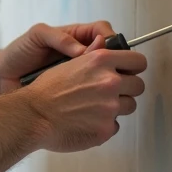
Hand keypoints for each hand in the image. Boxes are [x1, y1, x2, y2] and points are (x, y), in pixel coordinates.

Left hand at [0, 20, 116, 93]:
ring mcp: (80, 75)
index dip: (111, 39)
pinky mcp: (76, 93)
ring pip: (106, 77)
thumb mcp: (37, 36)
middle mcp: (82, 56)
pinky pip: (94, 94)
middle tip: (110, 70)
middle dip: (115, 62)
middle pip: (112, 56)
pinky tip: (90, 99)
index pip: (103, 32)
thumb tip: (83, 50)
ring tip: (99, 86)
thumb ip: (59, 38)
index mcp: (76, 37)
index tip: (109, 50)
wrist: (3, 77)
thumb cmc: (19, 53)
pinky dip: (96, 96)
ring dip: (106, 81)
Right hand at [19, 35, 147, 152]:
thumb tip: (104, 43)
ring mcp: (110, 107)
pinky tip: (86, 121)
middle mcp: (110, 82)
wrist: (33, 116)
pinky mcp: (106, 129)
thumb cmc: (46, 90)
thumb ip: (92, 55)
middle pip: (138, 86)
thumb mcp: (69, 63)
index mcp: (102, 61)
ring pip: (129, 106)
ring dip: (116, 107)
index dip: (134, 67)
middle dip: (127, 89)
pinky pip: (114, 126)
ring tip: (94, 108)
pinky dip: (103, 125)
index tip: (129, 72)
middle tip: (108, 93)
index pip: (138, 61)